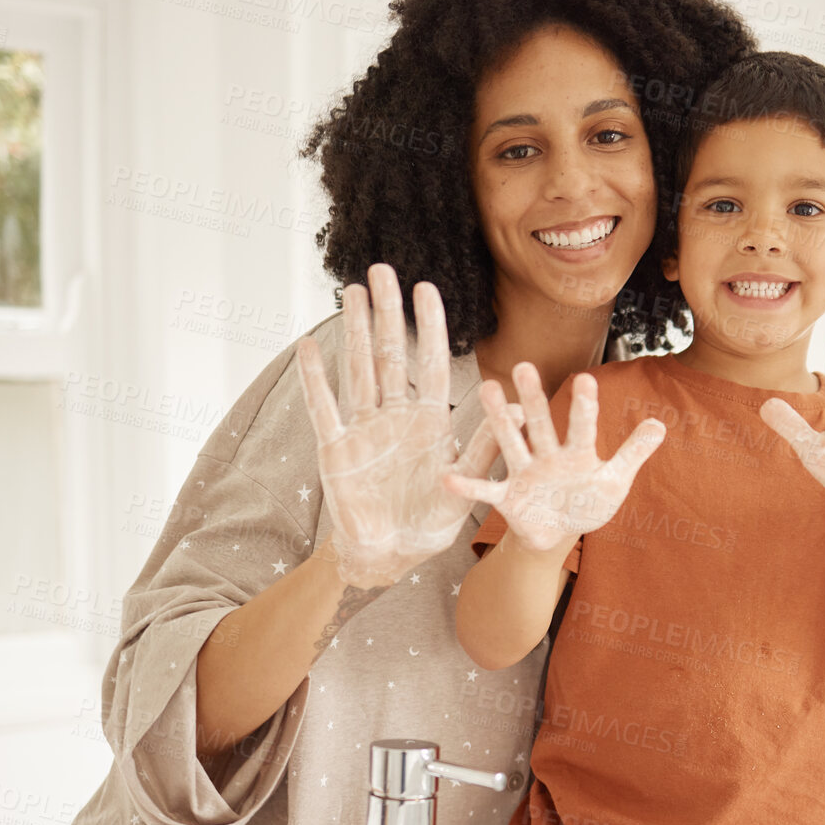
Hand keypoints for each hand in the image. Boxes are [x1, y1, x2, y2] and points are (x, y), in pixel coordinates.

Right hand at [296, 264, 505, 588]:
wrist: (390, 555)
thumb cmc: (430, 522)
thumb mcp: (466, 485)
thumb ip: (486, 449)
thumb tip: (517, 411)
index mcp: (429, 422)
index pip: (430, 363)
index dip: (428, 326)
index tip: (427, 288)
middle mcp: (395, 417)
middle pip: (391, 354)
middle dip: (388, 312)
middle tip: (382, 269)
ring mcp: (364, 429)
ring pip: (358, 369)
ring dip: (354, 331)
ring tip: (351, 291)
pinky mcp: (335, 448)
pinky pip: (324, 408)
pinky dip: (315, 379)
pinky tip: (308, 347)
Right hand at [442, 362, 664, 552]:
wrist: (557, 532)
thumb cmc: (587, 502)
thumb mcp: (614, 481)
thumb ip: (633, 453)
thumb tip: (660, 424)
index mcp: (576, 453)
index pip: (582, 427)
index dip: (584, 406)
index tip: (586, 378)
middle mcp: (547, 456)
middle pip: (540, 424)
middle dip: (533, 398)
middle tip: (525, 366)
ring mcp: (524, 475)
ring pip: (510, 443)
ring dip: (499, 421)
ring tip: (487, 390)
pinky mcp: (507, 498)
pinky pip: (485, 491)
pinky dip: (467, 488)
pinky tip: (447, 479)